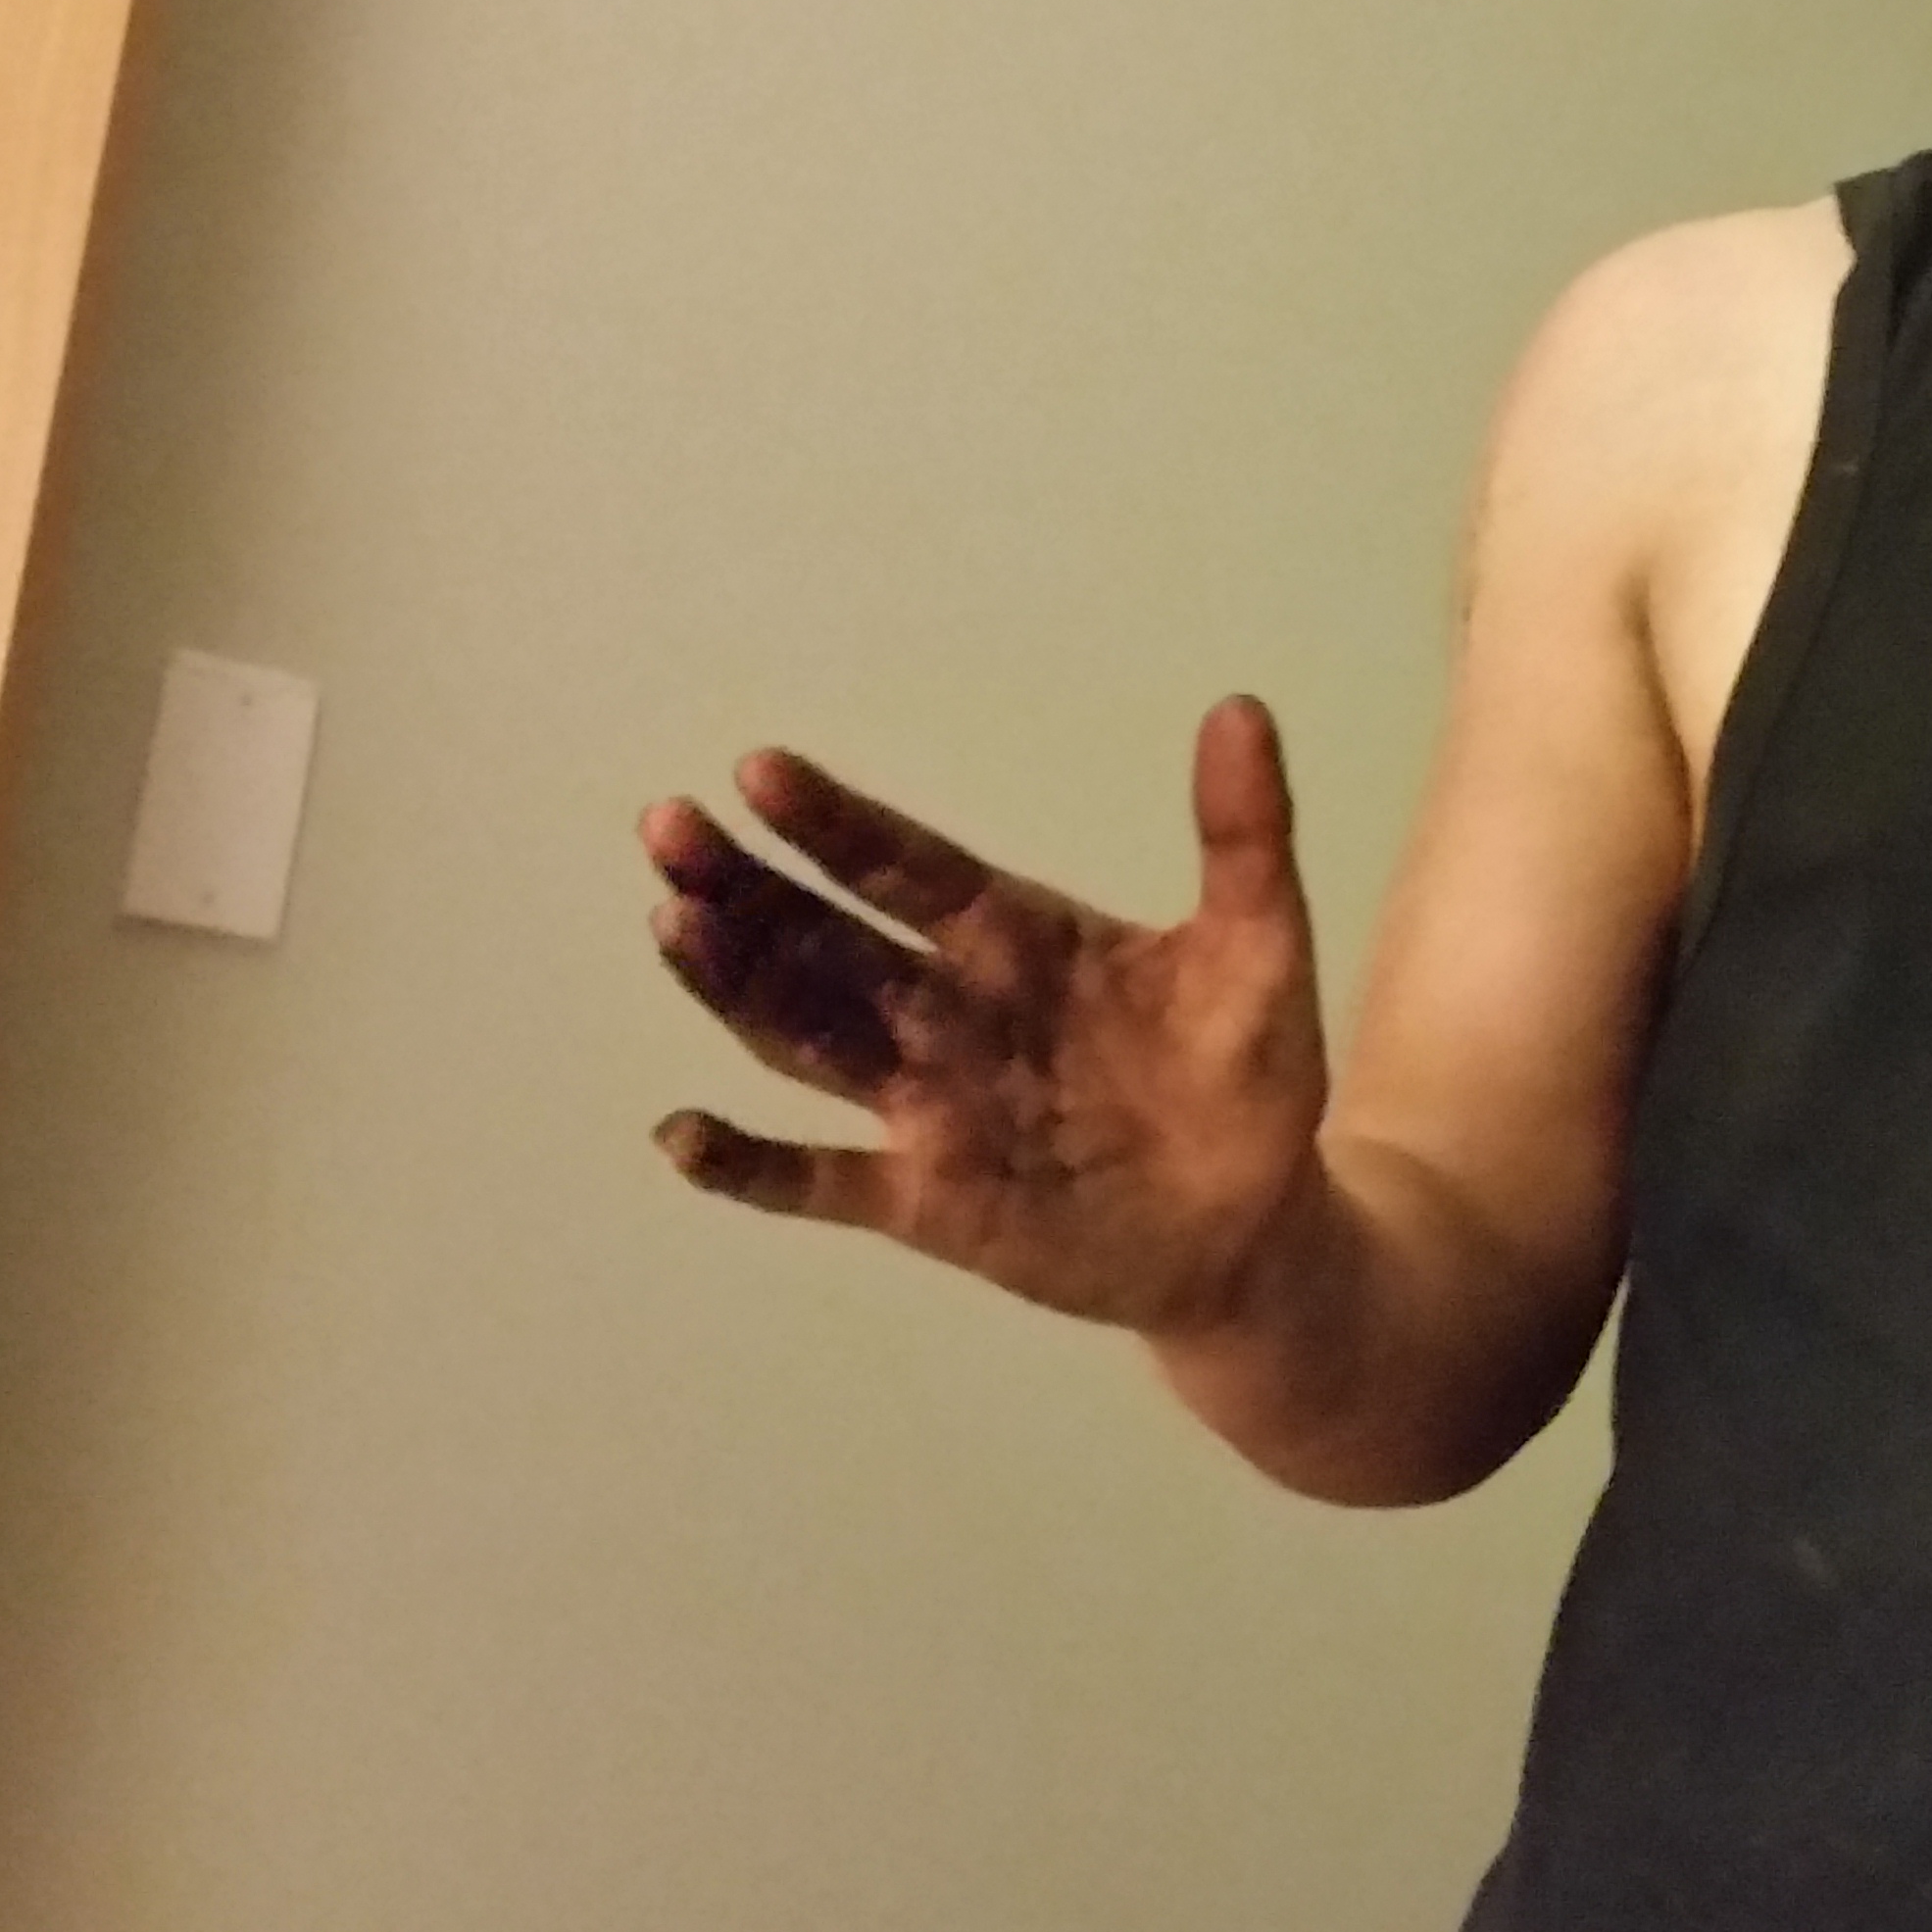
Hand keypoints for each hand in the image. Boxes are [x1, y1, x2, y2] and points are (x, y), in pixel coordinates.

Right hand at [639, 697, 1328, 1338]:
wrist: (1255, 1223)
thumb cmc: (1246, 1073)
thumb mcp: (1261, 947)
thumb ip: (1242, 836)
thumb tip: (1242, 707)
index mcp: (1014, 938)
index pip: (908, 871)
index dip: (838, 826)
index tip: (762, 771)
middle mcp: (950, 1010)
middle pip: (827, 941)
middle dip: (749, 888)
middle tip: (670, 827)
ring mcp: (928, 1106)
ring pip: (807, 1037)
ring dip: (737, 987)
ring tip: (674, 924)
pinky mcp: (925, 1201)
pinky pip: (820, 1181)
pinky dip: (750, 1165)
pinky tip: (682, 1135)